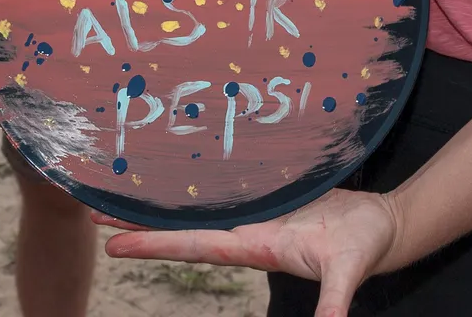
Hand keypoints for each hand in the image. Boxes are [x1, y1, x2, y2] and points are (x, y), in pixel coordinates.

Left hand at [96, 188, 402, 316]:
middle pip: (183, 226)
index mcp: (256, 247)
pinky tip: (180, 167)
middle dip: (139, 222)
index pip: (194, 246)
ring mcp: (256, 212)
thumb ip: (334, 304)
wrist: (380, 228)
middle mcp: (247, 231)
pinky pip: (224, 186)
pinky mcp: (270, 192)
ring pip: (198, 204)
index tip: (112, 244)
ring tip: (122, 187)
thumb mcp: (347, 274)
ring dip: (161, 200)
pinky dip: (198, 180)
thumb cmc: (363, 248)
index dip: (154, 243)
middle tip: (91, 210)